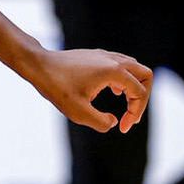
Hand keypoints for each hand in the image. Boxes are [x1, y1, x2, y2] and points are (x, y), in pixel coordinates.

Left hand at [30, 48, 152, 132]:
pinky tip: (113, 90)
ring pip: (134, 68)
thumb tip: (114, 122)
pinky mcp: (97, 55)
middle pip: (145, 75)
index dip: (136, 114)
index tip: (123, 128)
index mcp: (113, 71)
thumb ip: (101, 122)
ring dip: (134, 87)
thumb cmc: (56, 87)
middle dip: (143, 97)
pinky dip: (124, 79)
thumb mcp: (78, 112)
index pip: (140, 93)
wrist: (38, 65)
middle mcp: (113, 60)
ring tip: (124, 104)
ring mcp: (105, 55)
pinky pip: (122, 65)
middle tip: (131, 114)